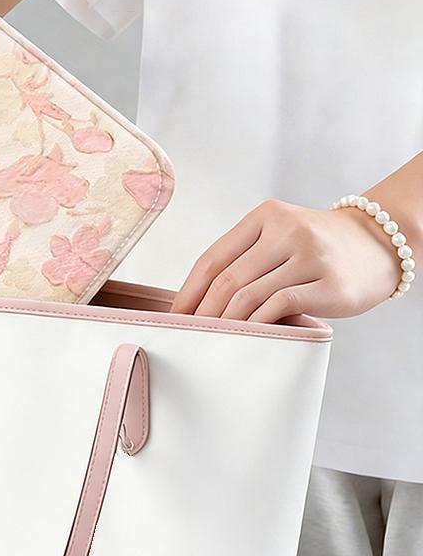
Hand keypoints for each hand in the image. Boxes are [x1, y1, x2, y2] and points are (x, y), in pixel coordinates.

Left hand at [170, 199, 399, 322]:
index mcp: (266, 216)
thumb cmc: (318, 247)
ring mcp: (310, 257)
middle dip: (202, 312)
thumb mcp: (279, 236)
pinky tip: (247, 335)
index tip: (175, 314)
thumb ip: (245, 258)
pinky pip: (279, 307)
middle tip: (189, 334)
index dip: (189, 291)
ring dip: (225, 322)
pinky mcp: (329, 285)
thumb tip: (200, 300)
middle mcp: (287, 231)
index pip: (213, 258)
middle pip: (227, 280)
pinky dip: (257, 324)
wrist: (381, 243)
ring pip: (249, 296)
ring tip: (214, 338)